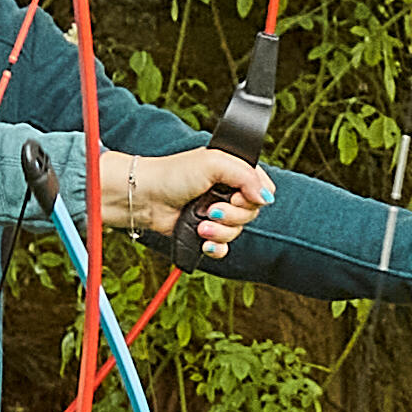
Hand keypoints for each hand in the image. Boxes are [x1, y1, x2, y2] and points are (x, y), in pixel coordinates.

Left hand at [100, 139, 273, 257]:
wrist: (145, 197)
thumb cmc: (174, 174)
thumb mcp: (214, 163)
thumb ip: (246, 175)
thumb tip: (266, 198)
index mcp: (234, 173)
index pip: (263, 188)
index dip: (255, 195)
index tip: (236, 194)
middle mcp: (227, 193)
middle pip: (252, 213)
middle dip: (233, 215)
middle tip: (212, 209)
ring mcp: (216, 213)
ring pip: (238, 232)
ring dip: (220, 231)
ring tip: (201, 225)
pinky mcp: (205, 232)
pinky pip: (224, 248)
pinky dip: (216, 247)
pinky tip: (203, 242)